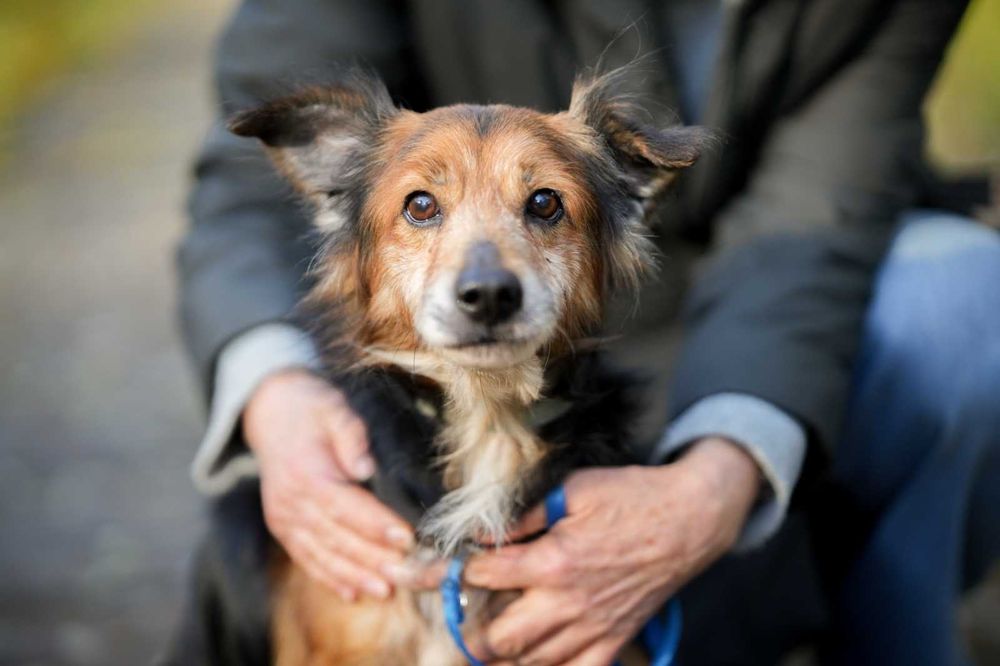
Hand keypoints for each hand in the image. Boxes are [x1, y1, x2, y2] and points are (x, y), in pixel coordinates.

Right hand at [244, 369, 414, 600]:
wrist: (271, 413)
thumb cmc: (312, 409)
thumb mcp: (334, 409)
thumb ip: (351, 436)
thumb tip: (366, 468)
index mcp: (307, 472)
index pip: (344, 504)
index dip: (374, 523)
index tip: (405, 538)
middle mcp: (291, 501)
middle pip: (336, 536)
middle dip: (372, 559)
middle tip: (406, 574)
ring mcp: (284, 518)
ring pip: (322, 554)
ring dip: (354, 576)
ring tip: (385, 591)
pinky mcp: (283, 528)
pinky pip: (306, 558)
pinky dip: (329, 578)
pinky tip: (352, 594)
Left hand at [458, 438, 759, 664]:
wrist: (690, 520)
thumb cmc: (631, 497)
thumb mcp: (573, 488)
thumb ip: (523, 514)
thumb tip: (480, 531)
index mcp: (554, 561)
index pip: (481, 575)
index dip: (440, 573)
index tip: (412, 573)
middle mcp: (569, 603)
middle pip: (500, 639)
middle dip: (469, 631)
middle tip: (454, 615)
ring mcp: (592, 628)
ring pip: (531, 662)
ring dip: (502, 654)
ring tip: (483, 639)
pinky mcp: (613, 641)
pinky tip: (532, 659)